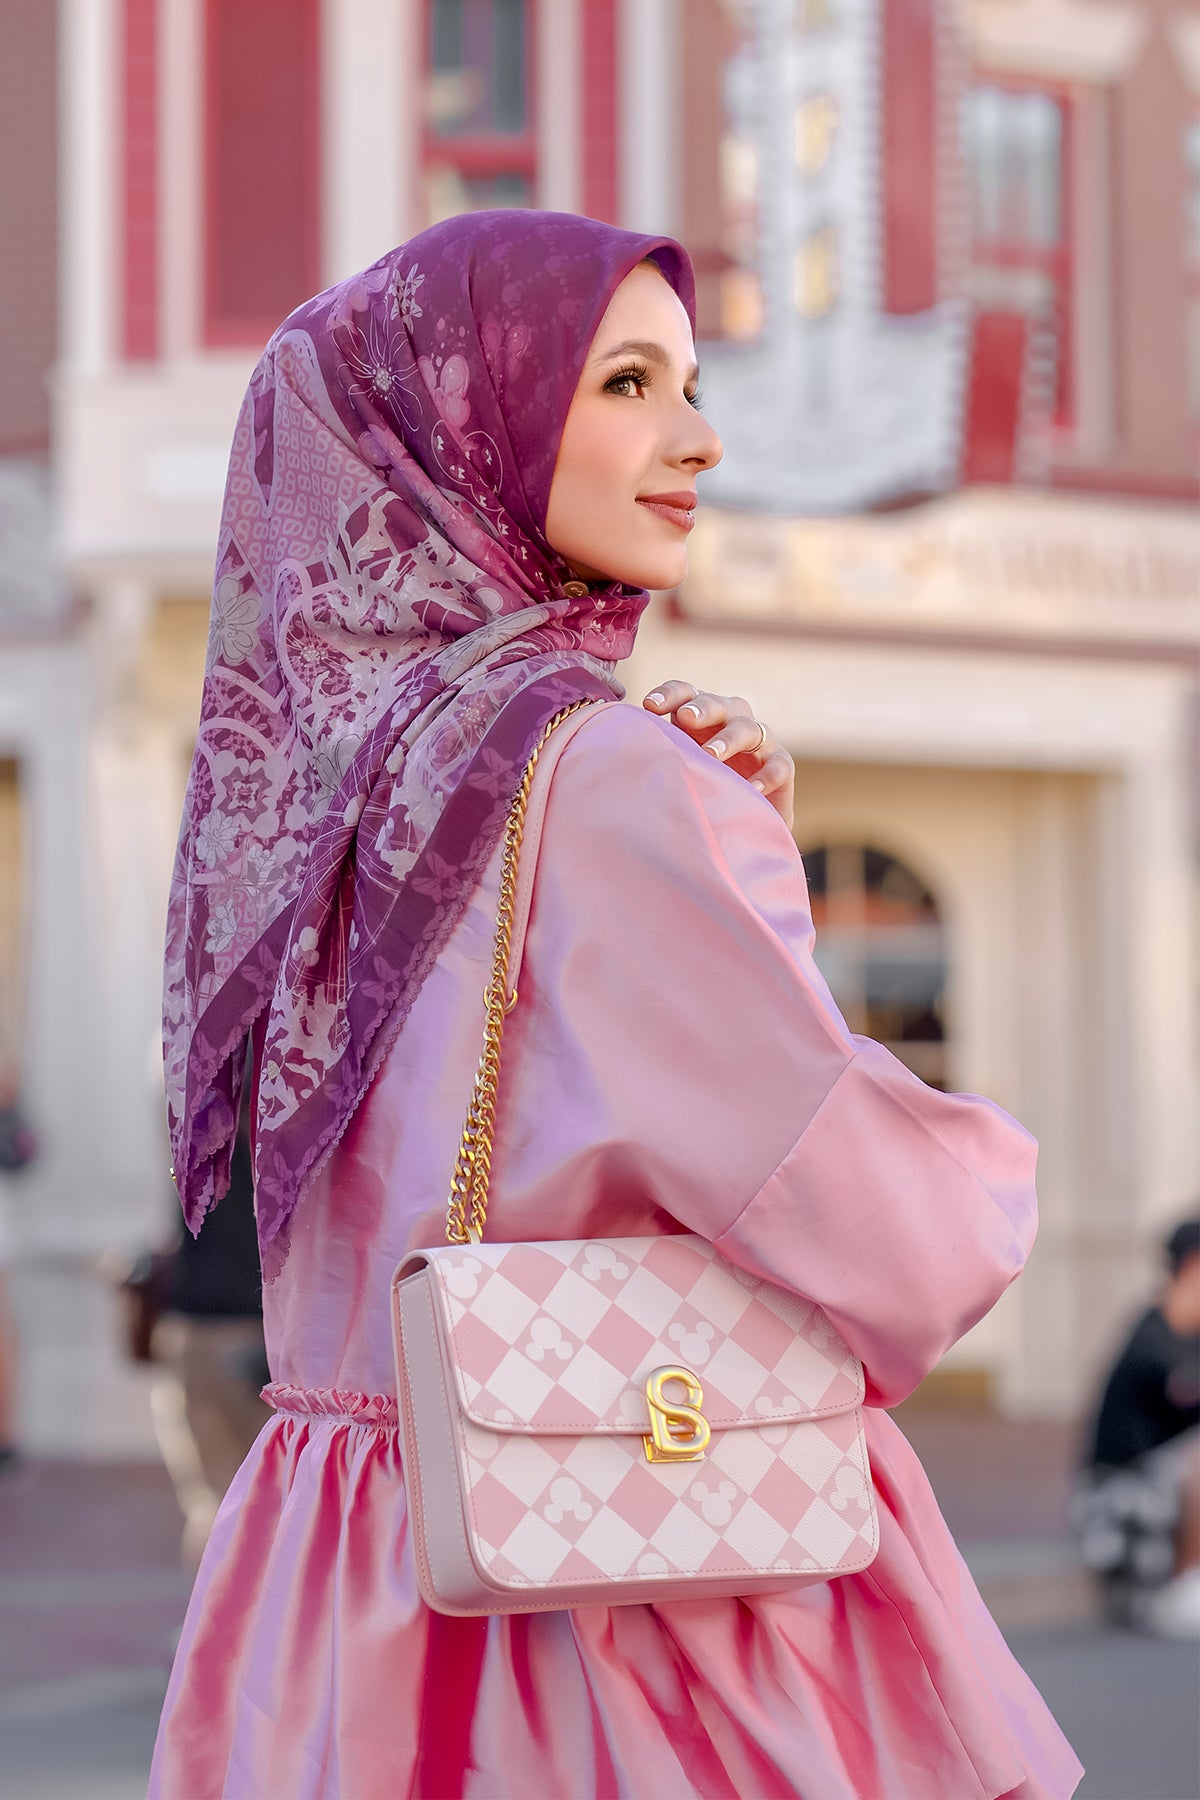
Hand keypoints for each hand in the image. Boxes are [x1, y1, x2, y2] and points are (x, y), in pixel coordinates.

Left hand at [642, 681, 794, 829]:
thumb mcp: (677, 768)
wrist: (740, 822)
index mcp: (701, 715)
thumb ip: (656, 754)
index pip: (686, 693)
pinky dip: (766, 776)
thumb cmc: (701, 786)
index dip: (670, 694)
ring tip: (710, 755)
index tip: (649, 706)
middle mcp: (732, 720)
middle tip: (686, 718)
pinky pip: (779, 765)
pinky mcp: (781, 767)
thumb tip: (612, 756)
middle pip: (718, 704)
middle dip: (702, 708)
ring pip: (748, 729)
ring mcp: (759, 743)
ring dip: (728, 740)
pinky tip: (751, 788)